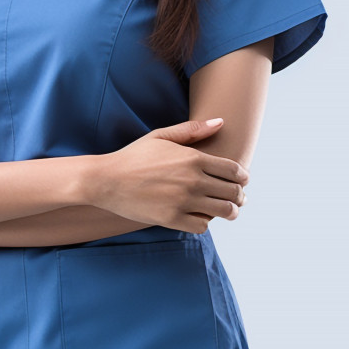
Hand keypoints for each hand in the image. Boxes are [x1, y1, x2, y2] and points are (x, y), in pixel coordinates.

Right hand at [88, 119, 249, 233]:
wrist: (106, 179)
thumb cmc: (134, 156)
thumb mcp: (161, 136)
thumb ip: (192, 130)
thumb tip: (221, 122)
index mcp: (193, 158)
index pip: (235, 170)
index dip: (242, 177)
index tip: (240, 180)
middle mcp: (192, 180)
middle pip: (234, 192)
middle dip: (240, 195)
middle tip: (237, 197)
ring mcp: (183, 201)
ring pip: (224, 211)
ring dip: (229, 211)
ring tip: (226, 210)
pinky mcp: (172, 219)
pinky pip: (203, 226)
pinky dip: (204, 222)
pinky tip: (199, 216)